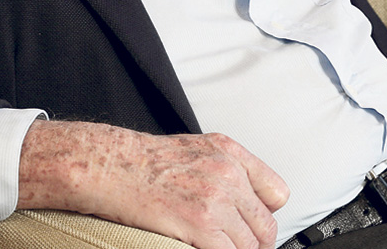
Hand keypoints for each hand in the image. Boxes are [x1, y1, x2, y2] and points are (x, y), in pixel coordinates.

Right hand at [17, 121, 289, 248]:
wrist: (109, 165)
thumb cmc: (144, 161)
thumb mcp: (196, 148)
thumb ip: (227, 168)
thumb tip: (248, 200)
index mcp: (230, 154)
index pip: (277, 195)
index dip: (263, 217)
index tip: (251, 229)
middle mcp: (229, 174)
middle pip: (266, 228)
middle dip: (252, 244)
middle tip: (230, 246)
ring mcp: (216, 201)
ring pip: (251, 246)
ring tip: (214, 247)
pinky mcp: (201, 225)